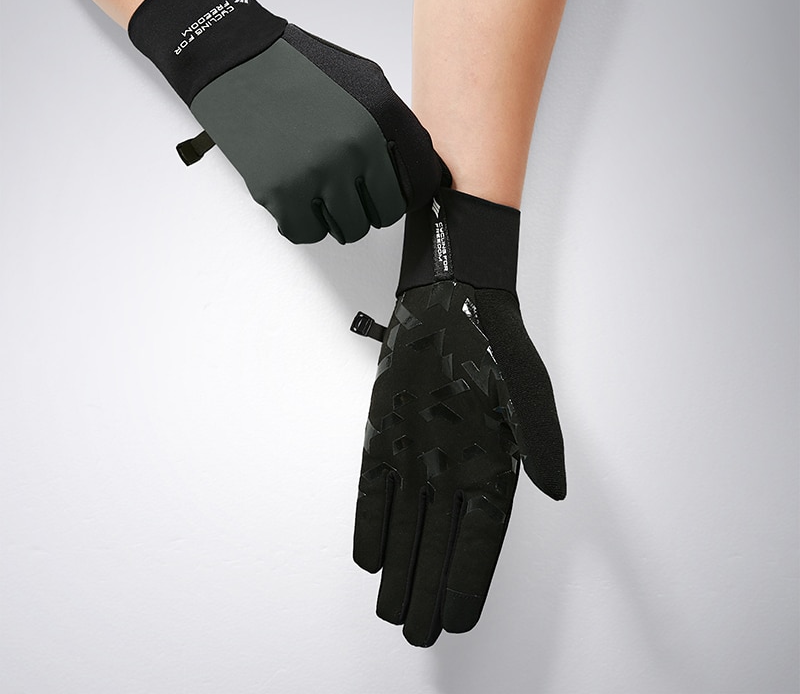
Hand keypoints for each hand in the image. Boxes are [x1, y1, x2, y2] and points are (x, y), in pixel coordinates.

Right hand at [129, 0, 445, 243]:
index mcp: (378, 124)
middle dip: (371, 207)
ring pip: (348, 229)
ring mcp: (315, 174)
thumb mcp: (366, 81)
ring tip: (322, 191)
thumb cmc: (297, 68)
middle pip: (383, 215)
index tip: (393, 194)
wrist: (236, 60)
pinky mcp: (279, 191)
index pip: (417, 188)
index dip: (406, 195)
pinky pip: (307, 233)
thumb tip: (419, 165)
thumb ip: (396, 125)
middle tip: (354, 193)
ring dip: (338, 217)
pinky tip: (299, 200)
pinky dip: (304, 224)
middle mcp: (351, 152)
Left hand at [351, 188, 564, 645]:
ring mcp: (416, 458)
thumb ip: (542, 440)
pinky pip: (374, 490)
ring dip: (398, 569)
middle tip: (417, 634)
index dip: (470, 582)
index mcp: (493, 468)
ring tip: (391, 612)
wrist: (450, 306)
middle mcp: (452, 471)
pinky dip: (370, 523)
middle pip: (439, 545)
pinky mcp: (384, 439)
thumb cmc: (496, 347)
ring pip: (405, 526)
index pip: (482, 541)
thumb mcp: (529, 391)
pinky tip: (368, 557)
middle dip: (428, 591)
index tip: (458, 620)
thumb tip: (555, 490)